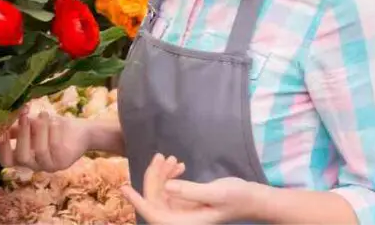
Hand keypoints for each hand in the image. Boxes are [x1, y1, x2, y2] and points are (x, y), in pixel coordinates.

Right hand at [0, 109, 92, 171]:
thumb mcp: (30, 124)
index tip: (2, 131)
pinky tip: (55, 121)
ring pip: (39, 152)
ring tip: (44, 114)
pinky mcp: (62, 162)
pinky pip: (55, 147)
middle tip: (25, 117)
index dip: (2, 149)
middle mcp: (33, 164)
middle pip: (21, 158)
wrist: (79, 131)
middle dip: (22, 135)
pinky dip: (53, 132)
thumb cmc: (50, 126)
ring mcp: (48, 165)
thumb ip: (16, 125)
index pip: (6, 161)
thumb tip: (0, 121)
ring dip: (40, 130)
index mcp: (22, 156)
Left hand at [121, 154, 256, 223]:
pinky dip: (170, 176)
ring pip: (161, 192)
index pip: (155, 214)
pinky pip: (169, 190)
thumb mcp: (216, 193)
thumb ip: (191, 191)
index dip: (138, 201)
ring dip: (162, 174)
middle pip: (156, 199)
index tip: (123, 187)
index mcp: (185, 222)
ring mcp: (181, 211)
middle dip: (155, 177)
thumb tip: (167, 188)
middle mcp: (180, 219)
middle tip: (162, 156)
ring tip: (171, 159)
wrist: (251, 198)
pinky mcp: (185, 203)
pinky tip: (178, 165)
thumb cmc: (238, 197)